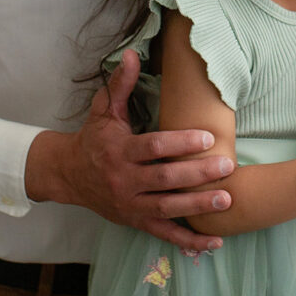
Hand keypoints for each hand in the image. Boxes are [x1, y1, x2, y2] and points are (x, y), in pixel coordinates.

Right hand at [25, 50, 233, 250]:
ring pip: (167, 209)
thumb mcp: (104, 110)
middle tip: (228, 167)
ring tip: (227, 200)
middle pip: (165, 180)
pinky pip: (165, 234)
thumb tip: (131, 54)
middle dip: (197, 175)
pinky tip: (214, 241)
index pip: (153, 148)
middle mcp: (124, 181)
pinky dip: (190, 241)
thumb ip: (120, 84)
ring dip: (198, 207)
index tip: (208, 137)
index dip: (180, 143)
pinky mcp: (136, 222)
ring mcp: (131, 205)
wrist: (68, 175)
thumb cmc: (93, 139)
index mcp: (119, 151)